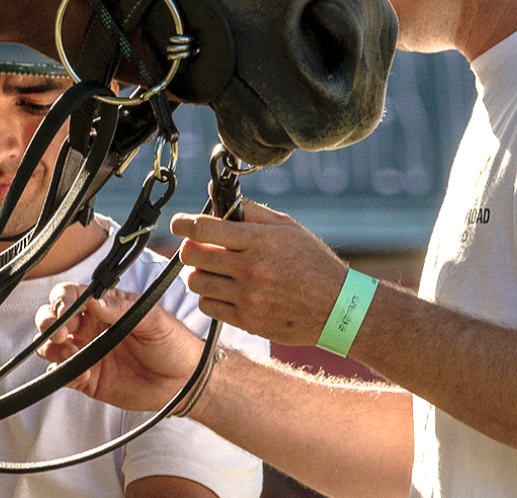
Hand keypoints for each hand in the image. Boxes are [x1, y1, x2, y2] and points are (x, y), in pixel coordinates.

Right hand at [35, 282, 204, 410]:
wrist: (185, 380)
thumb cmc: (172, 341)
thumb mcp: (151, 318)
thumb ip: (119, 309)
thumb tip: (90, 299)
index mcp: (104, 306)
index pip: (70, 295)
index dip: (61, 300)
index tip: (66, 312)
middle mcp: (89, 327)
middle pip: (51, 318)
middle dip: (47, 322)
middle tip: (61, 334)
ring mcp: (86, 353)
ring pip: (50, 346)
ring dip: (51, 348)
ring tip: (71, 354)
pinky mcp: (88, 380)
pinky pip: (62, 375)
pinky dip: (62, 373)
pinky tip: (81, 374)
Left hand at [171, 200, 347, 345]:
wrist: (337, 308)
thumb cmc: (311, 262)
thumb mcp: (286, 227)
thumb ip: (249, 210)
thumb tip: (216, 195)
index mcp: (260, 241)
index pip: (204, 229)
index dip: (183, 224)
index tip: (178, 224)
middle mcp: (251, 269)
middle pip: (193, 256)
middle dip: (190, 248)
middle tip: (200, 247)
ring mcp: (248, 298)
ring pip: (196, 282)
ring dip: (200, 273)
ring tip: (215, 270)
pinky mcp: (248, 321)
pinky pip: (208, 306)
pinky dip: (210, 296)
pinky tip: (225, 289)